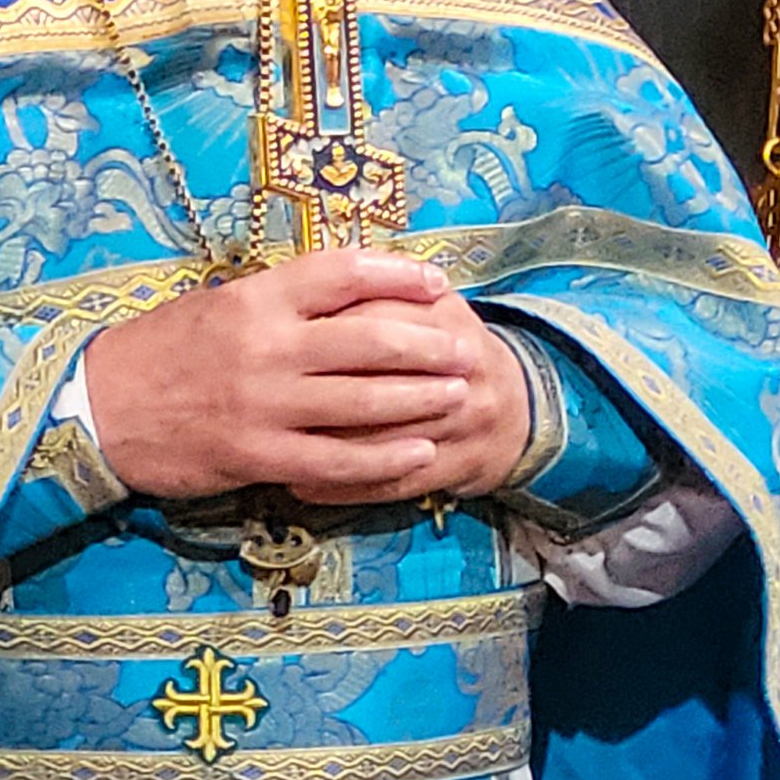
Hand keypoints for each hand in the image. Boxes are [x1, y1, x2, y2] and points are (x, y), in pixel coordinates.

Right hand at [83, 250, 482, 498]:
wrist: (96, 407)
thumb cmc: (159, 349)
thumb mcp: (216, 304)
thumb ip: (277, 301)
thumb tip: (342, 293)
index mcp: (257, 297)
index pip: (342, 273)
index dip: (397, 274)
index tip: (436, 280)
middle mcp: (266, 346)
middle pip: (368, 339)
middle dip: (427, 345)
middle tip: (467, 348)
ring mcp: (264, 404)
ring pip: (361, 401)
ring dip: (419, 400)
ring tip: (459, 396)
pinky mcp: (256, 456)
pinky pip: (335, 461)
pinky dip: (383, 458)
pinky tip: (420, 454)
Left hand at [286, 291, 530, 507]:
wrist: (518, 405)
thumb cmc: (447, 347)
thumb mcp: (424, 307)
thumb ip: (375, 293)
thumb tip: (300, 292)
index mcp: (444, 313)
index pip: (376, 312)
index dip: (322, 327)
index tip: (270, 339)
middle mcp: (462, 363)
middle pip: (379, 375)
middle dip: (316, 388)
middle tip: (260, 396)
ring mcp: (464, 419)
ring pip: (381, 436)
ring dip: (321, 445)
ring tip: (268, 448)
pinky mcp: (457, 466)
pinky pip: (391, 484)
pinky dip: (343, 487)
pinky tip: (300, 487)